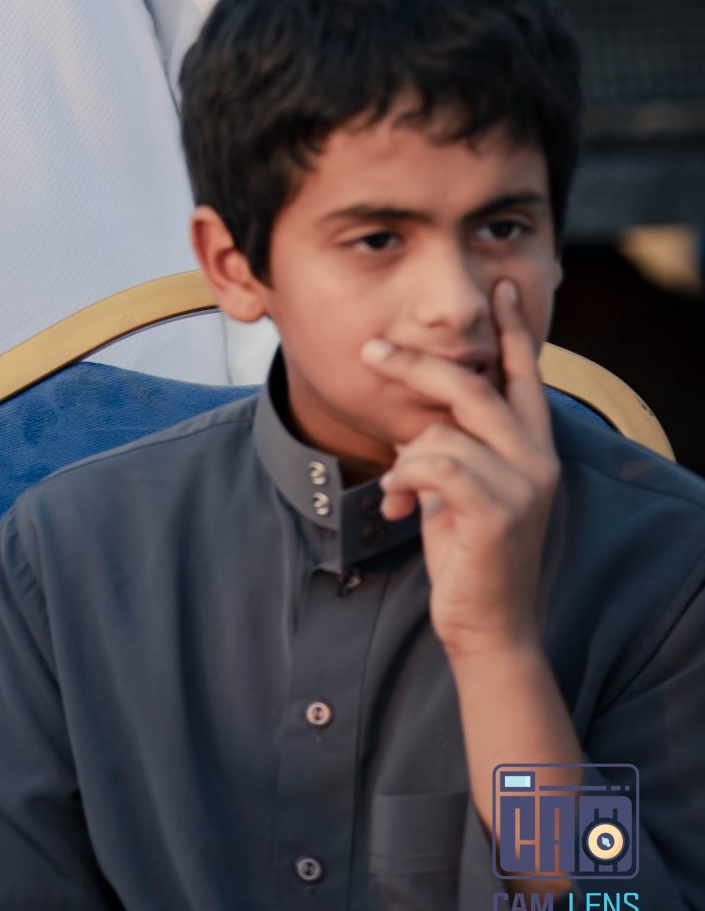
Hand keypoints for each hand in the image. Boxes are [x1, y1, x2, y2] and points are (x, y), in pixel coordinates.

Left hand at [362, 281, 558, 661]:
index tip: (500, 283)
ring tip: (399, 491)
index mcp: (534, 445)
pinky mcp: (498, 511)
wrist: (487, 627)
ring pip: (443, 428)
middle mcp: (539, 458)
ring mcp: (524, 484)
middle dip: (415, 364)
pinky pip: (434, 464)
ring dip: (405, 457)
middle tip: (371, 351)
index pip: (525, 373)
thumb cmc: (467, 550)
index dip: (511, 328)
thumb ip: (452, 439)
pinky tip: (400, 508)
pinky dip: (405, 479)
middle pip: (472, 384)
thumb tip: (412, 403)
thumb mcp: (460, 483)